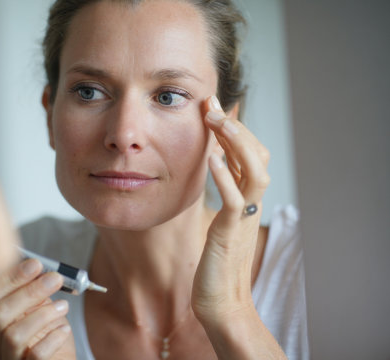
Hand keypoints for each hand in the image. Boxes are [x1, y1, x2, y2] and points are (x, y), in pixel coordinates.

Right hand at [0, 259, 75, 359]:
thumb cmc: (47, 336)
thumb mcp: (39, 308)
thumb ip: (32, 291)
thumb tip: (37, 266)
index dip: (11, 278)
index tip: (35, 264)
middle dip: (28, 292)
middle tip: (54, 279)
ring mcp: (8, 358)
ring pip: (14, 335)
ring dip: (43, 314)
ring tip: (63, 305)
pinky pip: (35, 355)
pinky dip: (53, 338)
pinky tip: (64, 329)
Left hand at [192, 96, 269, 320]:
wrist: (222, 303)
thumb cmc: (217, 264)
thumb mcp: (220, 222)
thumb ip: (222, 197)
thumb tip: (213, 170)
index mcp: (247, 200)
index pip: (250, 155)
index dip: (235, 129)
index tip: (214, 106)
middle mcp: (251, 205)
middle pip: (257, 155)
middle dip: (236, 126)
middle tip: (212, 105)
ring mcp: (243, 218)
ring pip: (254, 171)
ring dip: (236, 142)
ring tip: (217, 120)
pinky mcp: (231, 233)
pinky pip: (235, 200)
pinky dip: (226, 177)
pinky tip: (213, 159)